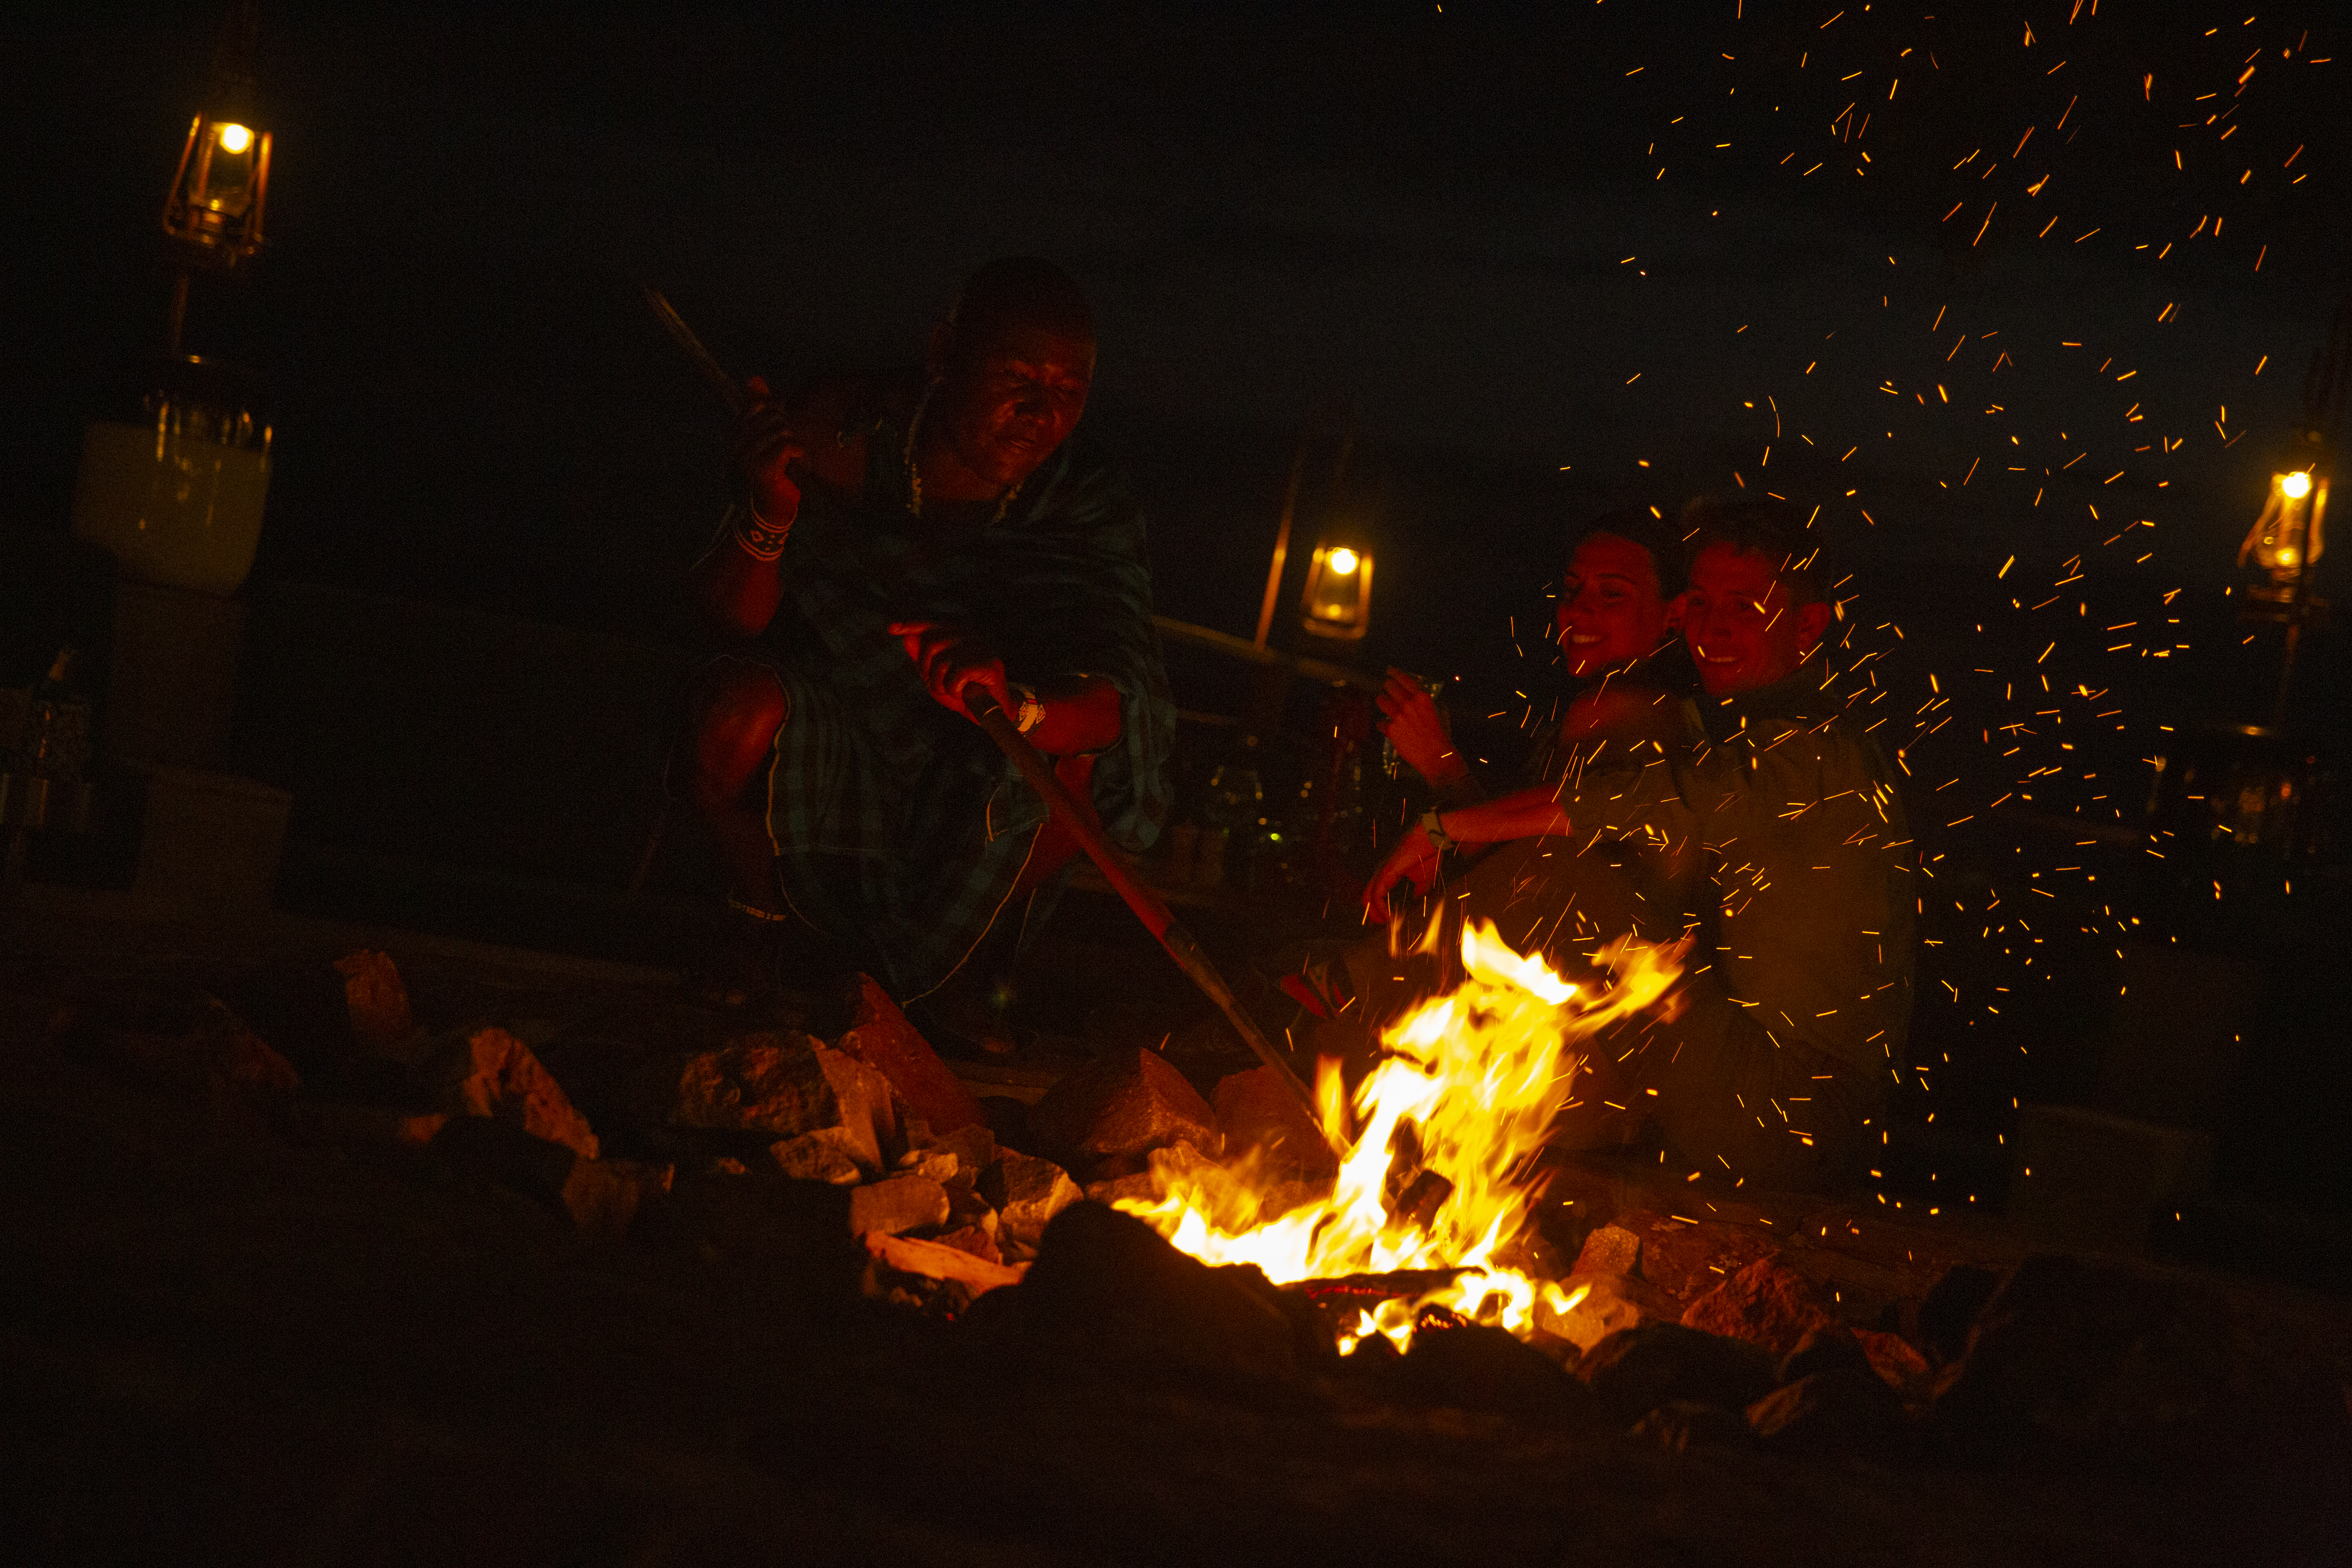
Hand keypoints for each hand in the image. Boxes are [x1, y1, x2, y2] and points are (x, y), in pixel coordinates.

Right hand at [734, 375, 807, 522]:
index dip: (777, 412)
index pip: (758, 405)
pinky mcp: (760, 470)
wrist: (771, 505)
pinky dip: (798, 451)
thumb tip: (754, 377)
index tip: (782, 428)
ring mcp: (746, 457)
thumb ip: (760, 405)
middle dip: (788, 427)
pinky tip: (796, 460)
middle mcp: (735, 443)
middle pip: (773, 416)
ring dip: (794, 442)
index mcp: (734, 432)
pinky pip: (786, 445)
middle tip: (788, 445)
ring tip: (792, 456)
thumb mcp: (766, 432)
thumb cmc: (771, 466)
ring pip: (781, 430)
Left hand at [887, 619, 1009, 719]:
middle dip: (925, 668)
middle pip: (932, 643)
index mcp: (957, 634)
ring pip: (942, 662)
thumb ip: (922, 658)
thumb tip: (906, 639)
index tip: (891, 628)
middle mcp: (969, 636)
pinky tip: (962, 693)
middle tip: (935, 683)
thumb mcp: (935, 675)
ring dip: (940, 683)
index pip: (930, 625)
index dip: (910, 625)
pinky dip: (953, 690)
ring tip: (951, 690)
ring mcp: (980, 648)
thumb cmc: (961, 690)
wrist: (991, 709)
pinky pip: (957, 676)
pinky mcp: (989, 664)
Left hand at [1363, 823, 1442, 921]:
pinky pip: (1376, 894)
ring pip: (1368, 897)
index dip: (1378, 908)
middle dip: (1372, 913)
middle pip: (1367, 896)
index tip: (1386, 920)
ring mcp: (1382, 873)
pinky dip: (1380, 908)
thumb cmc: (1427, 855)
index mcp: (1389, 874)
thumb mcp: (1423, 879)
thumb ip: (1418, 891)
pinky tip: (1388, 916)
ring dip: (1374, 913)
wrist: (1430, 841)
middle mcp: (1382, 873)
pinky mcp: (1385, 873)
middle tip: (1380, 925)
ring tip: (1383, 923)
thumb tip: (1416, 900)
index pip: (1376, 893)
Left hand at [1376, 670, 1464, 787]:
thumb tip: (1417, 696)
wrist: (1435, 755)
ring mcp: (1398, 715)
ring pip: (1381, 701)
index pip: (1404, 679)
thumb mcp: (1438, 712)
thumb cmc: (1440, 734)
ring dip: (1382, 701)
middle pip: (1389, 687)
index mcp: (1422, 697)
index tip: (1389, 671)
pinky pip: (1381, 723)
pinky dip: (1383, 725)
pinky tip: (1387, 728)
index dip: (1395, 673)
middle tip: (1387, 689)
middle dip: (1387, 687)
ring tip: (1384, 704)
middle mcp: (1408, 703)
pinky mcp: (1390, 729)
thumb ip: (1426, 702)